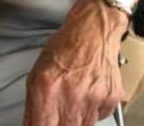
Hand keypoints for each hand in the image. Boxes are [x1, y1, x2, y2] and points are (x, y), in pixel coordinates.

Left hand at [22, 0, 127, 125]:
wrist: (94, 28)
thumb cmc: (66, 45)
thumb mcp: (38, 71)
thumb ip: (33, 104)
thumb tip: (32, 125)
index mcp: (48, 88)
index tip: (42, 124)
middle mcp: (72, 95)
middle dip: (61, 124)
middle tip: (59, 114)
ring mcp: (94, 99)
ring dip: (76, 119)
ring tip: (74, 99)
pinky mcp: (111, 99)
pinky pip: (99, 116)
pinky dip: (93, 110)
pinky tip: (88, 93)